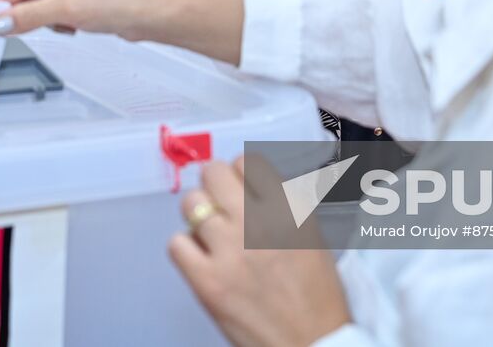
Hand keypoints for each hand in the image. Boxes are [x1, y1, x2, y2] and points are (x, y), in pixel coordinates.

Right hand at [0, 0, 246, 62]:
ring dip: (40, 14)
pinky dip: (52, 18)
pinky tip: (70, 24)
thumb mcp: (67, 10)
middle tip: (32, 22)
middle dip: (23, 4)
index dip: (6, 1)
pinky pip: (47, 3)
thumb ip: (27, 16)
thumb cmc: (121, 1)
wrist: (149, 14)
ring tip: (64, 22)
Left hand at [170, 156, 351, 346]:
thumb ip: (283, 204)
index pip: (247, 163)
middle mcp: (258, 224)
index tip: (239, 184)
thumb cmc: (316, 297)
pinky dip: (185, 247)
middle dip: (213, 185)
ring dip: (198, 215)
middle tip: (217, 201)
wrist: (312, 345)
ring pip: (190, 204)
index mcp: (289, 211)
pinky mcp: (207, 281)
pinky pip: (176, 243)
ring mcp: (230, 252)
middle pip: (213, 173)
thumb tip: (250, 183)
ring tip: (209, 232)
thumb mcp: (312, 236)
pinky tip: (201, 257)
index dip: (239, 173)